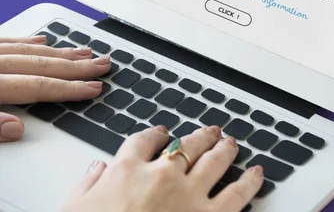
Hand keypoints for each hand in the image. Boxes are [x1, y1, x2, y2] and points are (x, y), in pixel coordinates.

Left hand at [0, 36, 110, 141]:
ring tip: (84, 53)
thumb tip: (16, 128)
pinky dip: (27, 42)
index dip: (68, 88)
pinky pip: (7, 41)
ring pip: (28, 50)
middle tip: (101, 65)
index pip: (37, 87)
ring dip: (59, 53)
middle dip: (76, 67)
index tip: (93, 88)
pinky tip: (43, 41)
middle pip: (40, 65)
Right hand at [63, 125, 263, 211]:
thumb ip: (87, 185)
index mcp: (127, 170)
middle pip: (186, 145)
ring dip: (225, 148)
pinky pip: (237, 194)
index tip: (162, 133)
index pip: (145, 141)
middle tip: (210, 132)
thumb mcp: (74, 209)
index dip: (156, 134)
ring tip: (231, 143)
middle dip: (201, 136)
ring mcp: (189, 194)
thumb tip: (97, 169)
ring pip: (214, 160)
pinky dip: (250, 181)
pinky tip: (257, 173)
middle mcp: (162, 175)